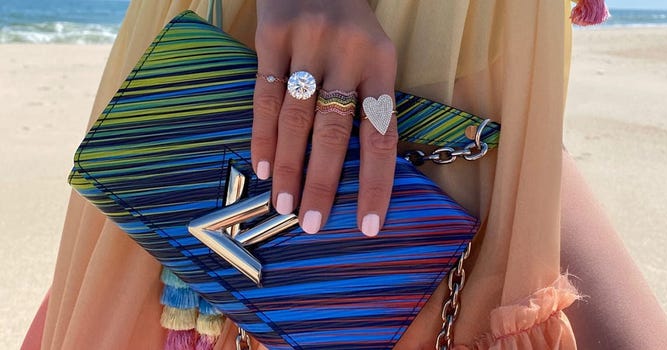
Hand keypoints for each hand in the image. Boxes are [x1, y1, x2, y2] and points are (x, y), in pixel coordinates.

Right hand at [252, 0, 397, 235]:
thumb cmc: (348, 24)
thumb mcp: (372, 54)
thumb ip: (367, 100)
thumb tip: (360, 168)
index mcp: (381, 62)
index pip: (381, 135)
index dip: (376, 183)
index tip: (369, 225)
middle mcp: (347, 53)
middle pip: (333, 131)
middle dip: (321, 184)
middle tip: (311, 224)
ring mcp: (307, 43)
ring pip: (295, 119)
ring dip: (288, 167)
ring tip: (282, 205)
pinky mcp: (271, 36)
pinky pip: (265, 96)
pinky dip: (263, 136)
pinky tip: (262, 166)